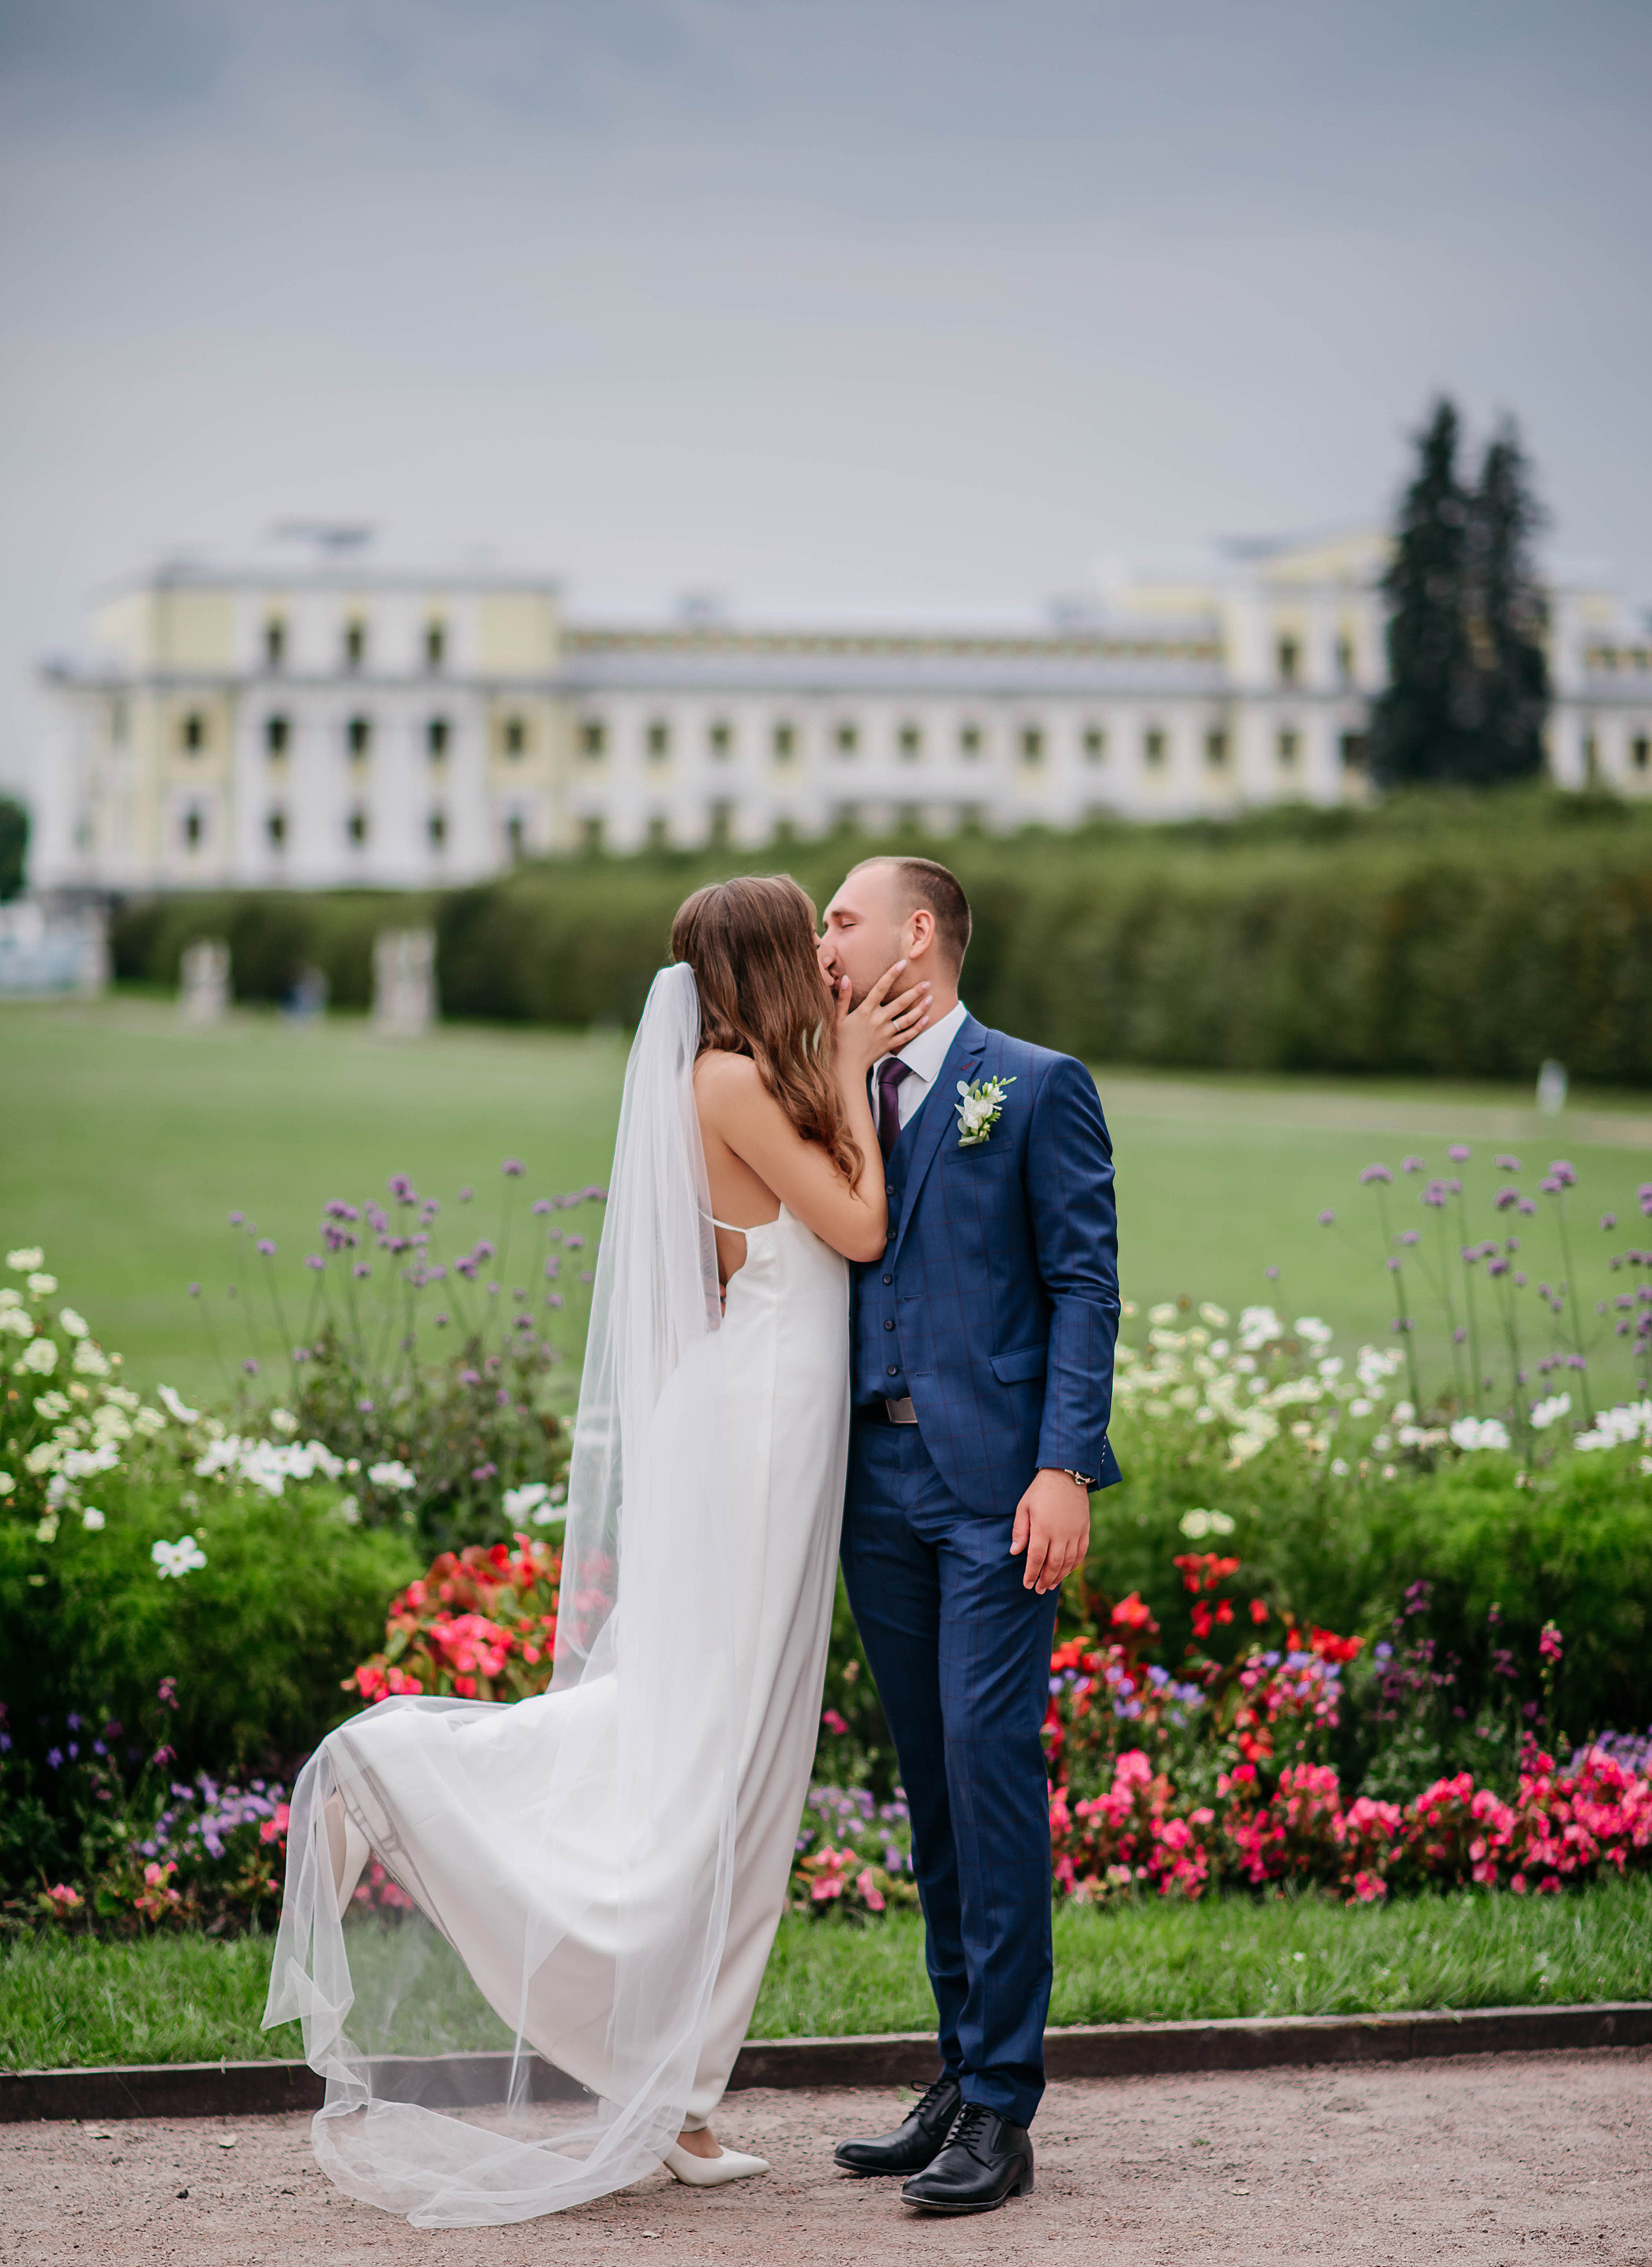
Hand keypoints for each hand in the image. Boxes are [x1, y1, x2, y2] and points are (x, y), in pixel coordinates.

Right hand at [831, 959, 931, 1080]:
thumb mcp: (837, 1017)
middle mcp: (878, 1020)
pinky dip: (918, 1027)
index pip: (880, 988)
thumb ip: (843, 998)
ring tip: (931, 998)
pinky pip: (907, 1035)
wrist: (846, 1065)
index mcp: (865, 1011)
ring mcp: (886, 1033)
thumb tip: (846, 978)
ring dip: (921, 1008)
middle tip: (927, 982)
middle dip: (915, 992)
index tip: (902, 964)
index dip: (891, 975)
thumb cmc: (839, 1040)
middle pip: (900, 1003)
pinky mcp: (890, 1044)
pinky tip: (926, 1019)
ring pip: (907, 1019)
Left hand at [1009, 1468, 1091, 1593]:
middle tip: (1038, 1590)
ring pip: (1068, 1562)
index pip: (1036, 1558)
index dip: (1031, 1574)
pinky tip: (1066, 1571)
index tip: (1027, 1584)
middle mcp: (1061, 1533)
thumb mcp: (1024, 1507)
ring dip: (1059, 1576)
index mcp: (1043, 1528)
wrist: (1066, 1475)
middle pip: (1053, 1564)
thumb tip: (1014, 1552)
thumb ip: (1020, 1530)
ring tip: (1050, 1585)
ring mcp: (1075, 1533)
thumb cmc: (1040, 1491)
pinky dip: (1074, 1565)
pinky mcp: (1084, 1530)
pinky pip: (1081, 1553)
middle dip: (1045, 1579)